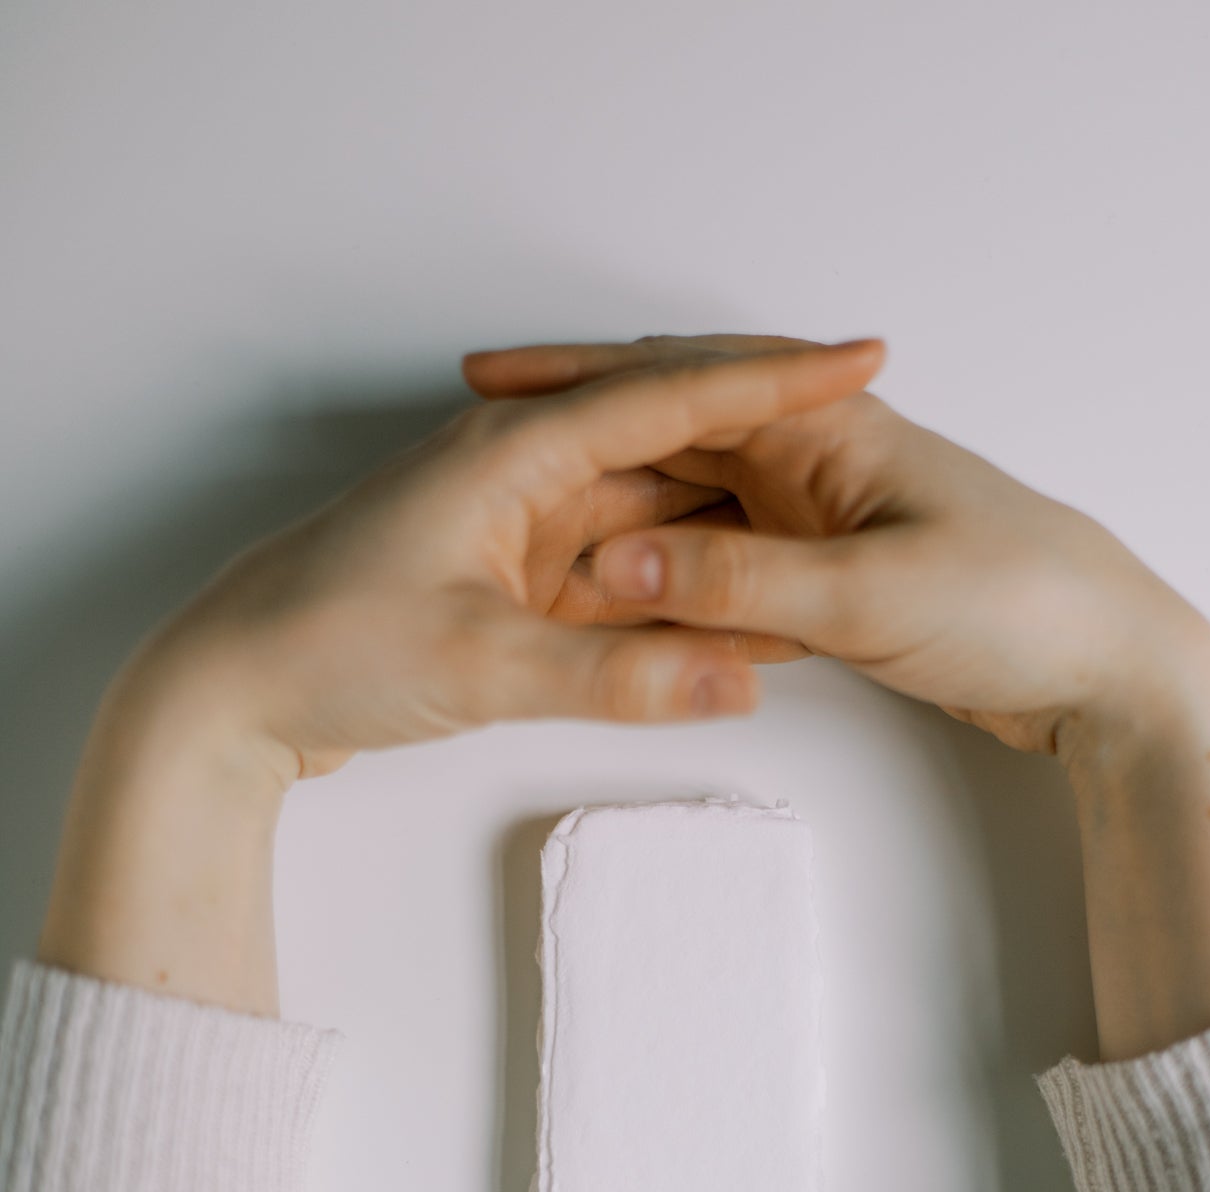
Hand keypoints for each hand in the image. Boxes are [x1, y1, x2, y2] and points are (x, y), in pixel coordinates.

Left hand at [122, 339, 885, 785]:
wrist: (229, 697)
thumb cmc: (324, 643)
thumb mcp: (483, 664)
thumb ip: (618, 677)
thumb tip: (738, 680)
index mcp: (516, 451)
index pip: (673, 398)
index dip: (775, 381)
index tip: (858, 360)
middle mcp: (522, 476)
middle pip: (673, 455)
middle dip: (768, 464)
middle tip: (865, 465)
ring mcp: (517, 533)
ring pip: (651, 528)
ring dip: (724, 549)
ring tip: (819, 563)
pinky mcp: (507, 590)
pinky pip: (618, 587)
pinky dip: (672, 609)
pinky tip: (731, 631)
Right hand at [461, 332, 1209, 757]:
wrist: (1107, 667)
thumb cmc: (1018, 601)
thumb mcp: (866, 596)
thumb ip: (738, 580)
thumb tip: (619, 562)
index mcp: (822, 433)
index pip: (677, 384)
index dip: (577, 381)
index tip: (491, 385)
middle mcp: (813, 465)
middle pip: (670, 442)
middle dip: (579, 451)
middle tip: (483, 461)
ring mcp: (820, 525)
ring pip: (691, 513)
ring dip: (618, 527)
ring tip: (525, 550)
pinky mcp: (831, 584)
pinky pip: (726, 574)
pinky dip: (671, 588)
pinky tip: (620, 615)